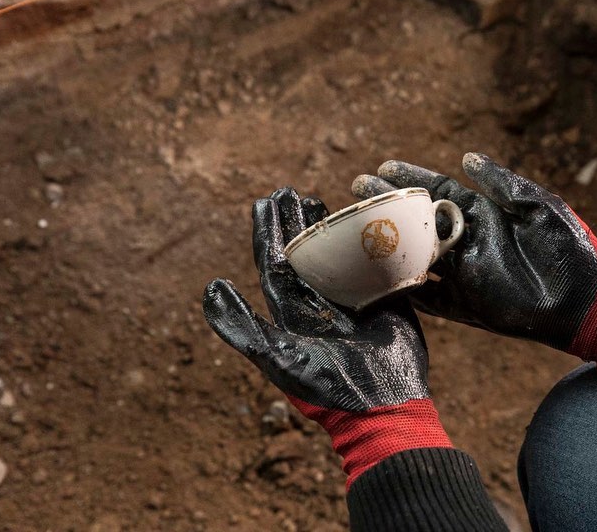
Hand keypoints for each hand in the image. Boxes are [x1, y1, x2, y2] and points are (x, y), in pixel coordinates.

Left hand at [202, 188, 450, 486]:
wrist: (384, 405)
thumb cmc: (329, 387)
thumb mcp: (279, 357)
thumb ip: (243, 327)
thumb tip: (210, 287)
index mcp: (293, 310)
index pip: (275, 261)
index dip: (269, 230)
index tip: (267, 199)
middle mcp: (320, 301)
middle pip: (304, 251)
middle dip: (296, 221)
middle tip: (291, 191)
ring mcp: (354, 298)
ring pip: (339, 253)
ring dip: (329, 227)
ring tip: (321, 202)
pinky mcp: (385, 298)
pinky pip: (376, 262)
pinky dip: (372, 241)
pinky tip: (369, 221)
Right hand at [351, 153, 596, 371]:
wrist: (585, 299)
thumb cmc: (567, 246)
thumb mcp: (537, 205)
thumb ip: (500, 182)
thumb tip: (466, 156)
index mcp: (483, 214)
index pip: (437, 190)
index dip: (410, 178)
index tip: (382, 168)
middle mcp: (467, 241)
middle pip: (418, 222)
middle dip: (388, 207)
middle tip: (357, 193)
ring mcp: (464, 274)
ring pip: (417, 258)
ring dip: (389, 247)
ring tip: (357, 233)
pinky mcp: (468, 306)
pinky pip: (430, 299)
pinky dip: (407, 291)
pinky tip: (380, 281)